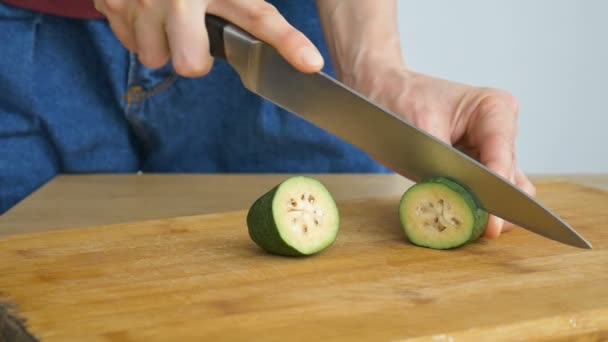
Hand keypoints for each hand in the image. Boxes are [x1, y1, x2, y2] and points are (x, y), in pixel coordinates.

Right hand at [94, 0, 324, 76]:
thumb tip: (284, 30)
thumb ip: (246, 1)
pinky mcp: (113, 4)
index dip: (288, 42)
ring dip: (161, 44)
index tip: (311, 64)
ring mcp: (143, 2)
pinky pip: (130, 44)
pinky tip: (145, 10)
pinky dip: (138, 32)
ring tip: (165, 16)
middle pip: (192, 64)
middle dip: (194, 59)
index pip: (259, 17)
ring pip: (155, 58)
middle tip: (195, 35)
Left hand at [345, 65, 535, 238]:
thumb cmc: (399, 100)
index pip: (503, 156)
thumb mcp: (422, 130)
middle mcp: (499, 130)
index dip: (496, 192)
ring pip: (500, 191)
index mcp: (495, 109)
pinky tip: (459, 219)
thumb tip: (464, 201)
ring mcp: (488, 151)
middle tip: (479, 230)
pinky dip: (472, 207)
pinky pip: (481, 194)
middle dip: (492, 204)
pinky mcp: (473, 168)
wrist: (379, 94)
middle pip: (507, 178)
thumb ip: (446, 166)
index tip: (493, 221)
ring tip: (467, 225)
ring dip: (485, 209)